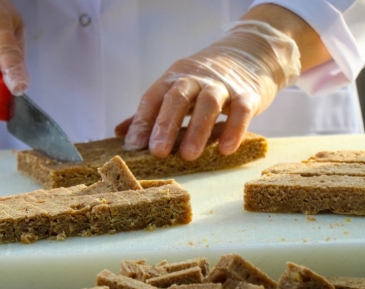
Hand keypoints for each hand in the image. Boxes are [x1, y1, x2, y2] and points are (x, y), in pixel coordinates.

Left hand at [117, 20, 300, 160]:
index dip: (142, 121)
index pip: (153, 98)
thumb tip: (120, 133)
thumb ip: (150, 112)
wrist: (248, 53)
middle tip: (157, 152)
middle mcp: (195, 78)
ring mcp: (222, 85)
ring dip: (197, 130)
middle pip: (178, 98)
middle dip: (166, 125)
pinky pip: (241, 110)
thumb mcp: (175, 90)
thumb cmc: (203, 80)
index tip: (133, 145)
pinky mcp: (248, 93)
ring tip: (188, 156)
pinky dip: (235, 129)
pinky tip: (226, 150)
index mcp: (173, 79)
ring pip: (208, 103)